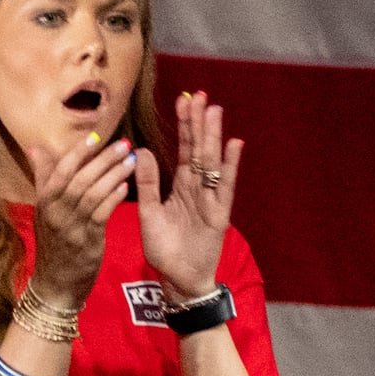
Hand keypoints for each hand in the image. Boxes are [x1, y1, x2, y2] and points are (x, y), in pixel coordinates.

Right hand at [22, 130, 143, 305]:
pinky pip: (102, 215)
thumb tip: (35, 147)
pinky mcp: (88, 242)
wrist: (55, 284)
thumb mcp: (44, 210)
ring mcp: (71, 227)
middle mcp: (55, 212)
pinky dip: (114, 199)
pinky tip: (127, 187)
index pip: (60, 170)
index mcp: (44, 201)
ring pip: (92, 194)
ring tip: (131, 161)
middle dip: (103, 159)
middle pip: (79, 179)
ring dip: (114, 175)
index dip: (78, 152)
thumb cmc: (53, 242)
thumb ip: (43, 178)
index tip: (97, 135)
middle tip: (124, 143)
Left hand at [134, 90, 243, 302]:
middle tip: (201, 96)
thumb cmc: (164, 250)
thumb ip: (146, 184)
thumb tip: (140, 151)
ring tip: (215, 111)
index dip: (185, 126)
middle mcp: (198, 189)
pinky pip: (225, 186)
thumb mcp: (148, 213)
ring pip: (212, 163)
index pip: (184, 150)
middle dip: (200, 123)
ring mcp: (210, 200)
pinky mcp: (219, 214)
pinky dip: (230, 166)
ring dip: (214, 137)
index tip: (184, 101)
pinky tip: (234, 145)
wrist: (178, 279)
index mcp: (181, 186)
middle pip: (200, 150)